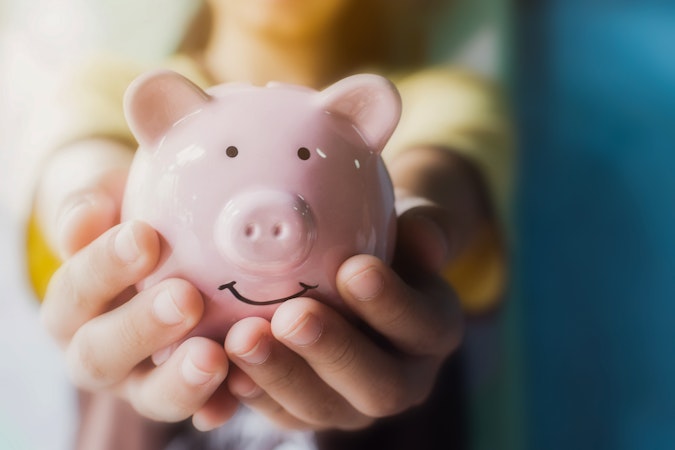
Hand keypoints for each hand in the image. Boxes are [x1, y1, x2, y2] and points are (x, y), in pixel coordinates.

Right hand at [38, 140, 235, 430]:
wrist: (166, 254)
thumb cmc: (139, 222)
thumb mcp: (114, 203)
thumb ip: (94, 204)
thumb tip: (87, 214)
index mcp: (74, 304)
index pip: (75, 289)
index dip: (103, 266)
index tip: (144, 235)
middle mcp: (99, 350)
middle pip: (101, 354)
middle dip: (141, 328)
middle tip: (184, 298)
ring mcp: (143, 380)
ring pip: (151, 395)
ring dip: (180, 381)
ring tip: (212, 356)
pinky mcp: (189, 394)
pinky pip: (202, 409)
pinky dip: (217, 406)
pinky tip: (239, 391)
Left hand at [222, 147, 485, 430]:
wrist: (355, 274)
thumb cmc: (383, 241)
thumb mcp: (410, 225)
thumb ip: (422, 228)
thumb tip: (423, 237)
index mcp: (433, 332)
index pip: (423, 325)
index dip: (391, 304)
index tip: (354, 268)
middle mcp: (402, 379)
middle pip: (378, 385)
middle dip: (332, 352)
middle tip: (292, 316)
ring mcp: (352, 402)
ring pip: (323, 408)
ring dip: (282, 376)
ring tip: (242, 338)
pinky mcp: (308, 408)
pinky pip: (281, 412)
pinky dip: (251, 393)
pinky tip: (223, 367)